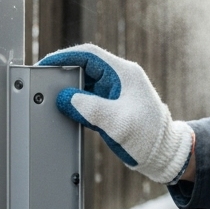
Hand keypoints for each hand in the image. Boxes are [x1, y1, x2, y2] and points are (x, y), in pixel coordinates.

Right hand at [39, 44, 193, 183]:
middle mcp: (121, 78)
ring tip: (53, 97)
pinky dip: (78, 102)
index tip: (46, 64)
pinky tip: (68, 110)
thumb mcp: (116, 122)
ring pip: (86, 82)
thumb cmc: (149, 137)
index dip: (65, 56)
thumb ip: (89, 108)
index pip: (90, 55)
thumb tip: (64, 98)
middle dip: (65, 73)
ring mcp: (117, 91)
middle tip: (45, 82)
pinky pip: (90, 97)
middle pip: (86, 66)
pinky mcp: (114, 105)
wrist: (164, 154)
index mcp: (125, 73)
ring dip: (71, 89)